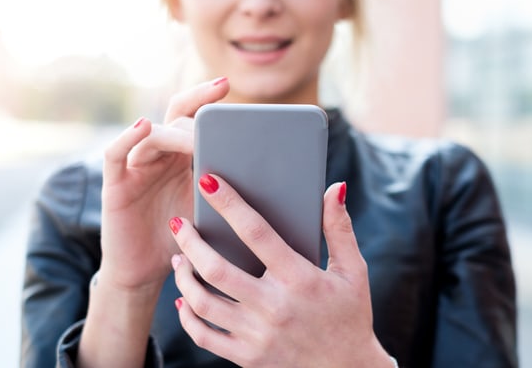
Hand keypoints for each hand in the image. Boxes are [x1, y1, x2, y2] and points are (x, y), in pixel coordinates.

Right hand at [98, 78, 228, 291]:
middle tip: (218, 95)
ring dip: (175, 132)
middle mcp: (159, 157)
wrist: (148, 273)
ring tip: (197, 133)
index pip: (193, 118)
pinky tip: (144, 126)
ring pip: (152, 135)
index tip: (227, 85)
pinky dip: (128, 137)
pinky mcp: (115, 186)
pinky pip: (116, 154)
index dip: (206, 100)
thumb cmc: (186, 243)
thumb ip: (231, 191)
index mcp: (183, 159)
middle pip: (174, 117)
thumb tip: (277, 180)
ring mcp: (136, 168)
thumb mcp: (214, 212)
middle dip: (197, 105)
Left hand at [170, 175, 393, 367]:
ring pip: (203, 302)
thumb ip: (339, 229)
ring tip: (179, 258)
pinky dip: (187, 316)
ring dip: (184, 276)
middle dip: (190, 241)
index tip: (208, 181)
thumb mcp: (353, 271)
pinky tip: (184, 298)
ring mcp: (257, 335)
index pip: (256, 232)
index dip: (229, 203)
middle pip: (216, 268)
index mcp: (300, 278)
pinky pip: (204, 336)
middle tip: (178, 223)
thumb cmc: (350, 315)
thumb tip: (333, 189)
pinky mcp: (247, 357)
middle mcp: (274, 306)